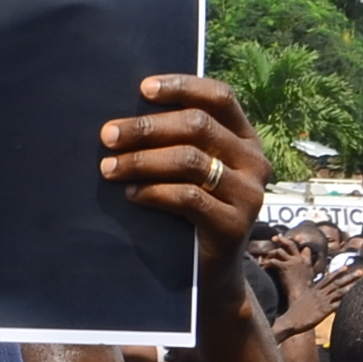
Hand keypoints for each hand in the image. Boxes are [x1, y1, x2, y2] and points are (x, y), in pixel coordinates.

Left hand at [98, 75, 271, 267]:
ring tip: (109, 168)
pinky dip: (153, 191)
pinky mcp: (234, 226)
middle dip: (147, 128)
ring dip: (142, 160)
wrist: (211, 274)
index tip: (143, 88)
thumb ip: (178, 142)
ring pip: (189, 160)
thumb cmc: (192, 214)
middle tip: (108, 136)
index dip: (182, 87)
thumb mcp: (193, 172)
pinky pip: (187, 197)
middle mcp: (255, 161)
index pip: (220, 98)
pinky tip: (131, 193)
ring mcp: (249, 195)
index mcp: (245, 138)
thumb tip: (126, 117)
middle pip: (198, 126)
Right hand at [275, 257, 359, 337]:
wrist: (290, 320)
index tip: (346, 267)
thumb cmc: (294, 313)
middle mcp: (319, 294)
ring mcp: (323, 301)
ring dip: (352, 285)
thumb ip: (310, 296)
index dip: (337, 272)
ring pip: (340, 291)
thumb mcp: (302, 301)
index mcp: (314, 290)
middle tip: (361, 272)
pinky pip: (338, 304)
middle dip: (350, 276)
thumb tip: (314, 296)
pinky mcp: (324, 311)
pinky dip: (346, 300)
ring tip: (362, 282)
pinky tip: (356, 299)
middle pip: (337, 282)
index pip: (328, 278)